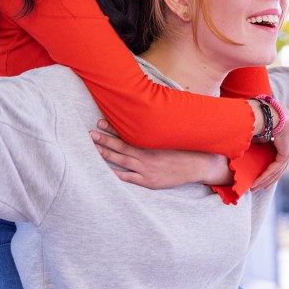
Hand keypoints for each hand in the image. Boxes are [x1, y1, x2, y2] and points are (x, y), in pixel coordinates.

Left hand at [90, 120, 231, 188]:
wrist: (197, 165)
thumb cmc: (184, 147)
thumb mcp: (172, 132)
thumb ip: (160, 123)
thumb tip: (153, 106)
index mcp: (151, 141)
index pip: (127, 133)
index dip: (113, 127)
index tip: (100, 121)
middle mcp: (146, 154)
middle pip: (120, 146)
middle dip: (104, 140)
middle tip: (90, 134)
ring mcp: (146, 169)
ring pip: (121, 161)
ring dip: (106, 154)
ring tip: (94, 148)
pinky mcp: (148, 181)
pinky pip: (128, 178)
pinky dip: (117, 174)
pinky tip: (106, 170)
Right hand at [251, 107, 288, 190]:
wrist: (273, 113)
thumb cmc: (266, 118)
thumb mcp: (261, 132)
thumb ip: (260, 140)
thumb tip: (255, 144)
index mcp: (284, 141)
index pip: (278, 159)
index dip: (270, 170)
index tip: (262, 178)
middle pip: (278, 168)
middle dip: (267, 179)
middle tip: (257, 187)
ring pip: (277, 171)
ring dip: (265, 180)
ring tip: (254, 188)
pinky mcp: (286, 154)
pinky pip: (275, 169)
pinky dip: (265, 176)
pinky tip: (257, 182)